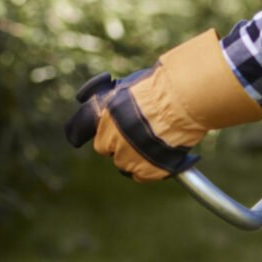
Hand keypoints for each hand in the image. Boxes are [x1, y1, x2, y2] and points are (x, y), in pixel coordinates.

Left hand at [65, 30, 261, 181]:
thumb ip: (115, 101)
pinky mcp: (145, 170)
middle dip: (116, 142)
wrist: (184, 100)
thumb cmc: (162, 87)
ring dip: (134, 155)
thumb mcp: (129, 86)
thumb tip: (112, 106)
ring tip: (154, 142)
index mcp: (101, 114)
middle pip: (104, 148)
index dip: (80, 132)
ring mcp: (127, 156)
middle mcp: (109, 138)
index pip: (77, 129)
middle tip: (135, 133)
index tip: (81, 136)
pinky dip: (149, 169)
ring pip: (123, 163)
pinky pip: (140, 175)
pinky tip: (161, 156)